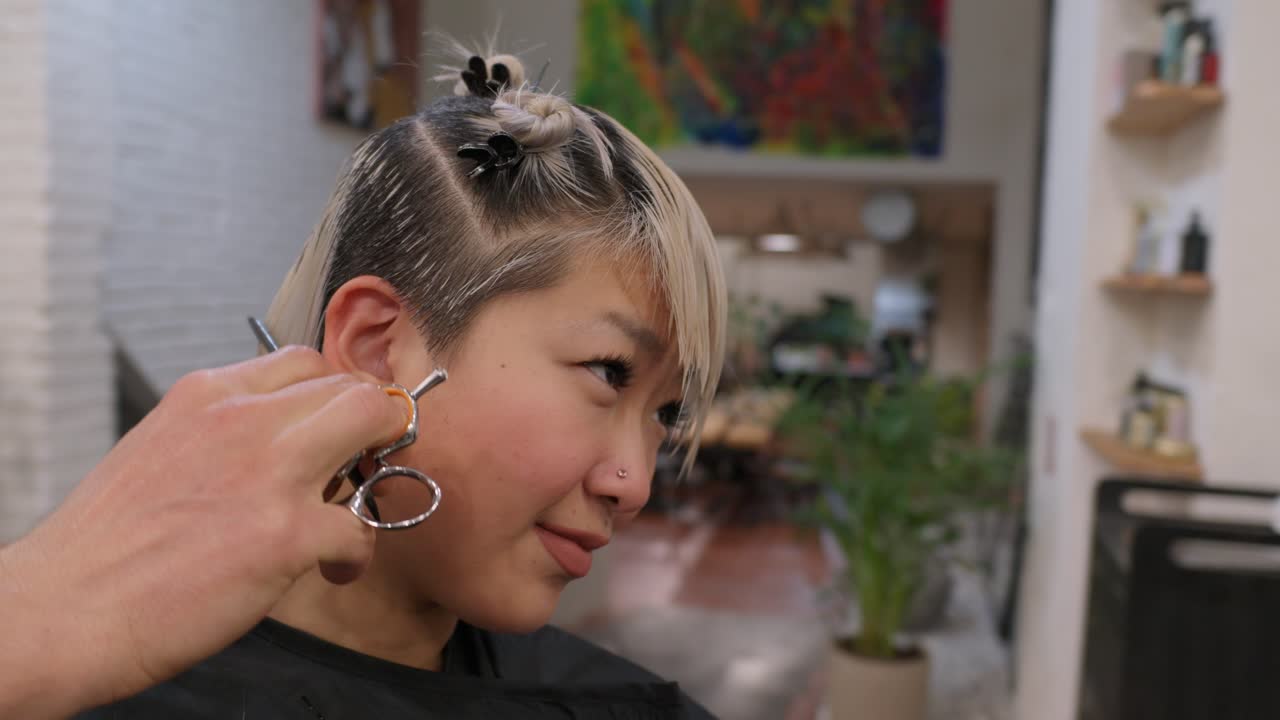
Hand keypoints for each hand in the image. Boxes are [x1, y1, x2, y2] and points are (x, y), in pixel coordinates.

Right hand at [0, 347, 408, 717]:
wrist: (63, 608)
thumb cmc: (108, 543)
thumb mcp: (161, 448)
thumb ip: (224, 433)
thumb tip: (285, 439)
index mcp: (207, 396)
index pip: (303, 361)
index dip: (331, 397)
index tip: (335, 431)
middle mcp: (242, 420)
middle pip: (351, 385)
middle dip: (370, 425)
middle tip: (356, 468)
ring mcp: (269, 473)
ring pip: (372, 422)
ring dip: (374, 471)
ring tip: (344, 516)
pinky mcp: (285, 534)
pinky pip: (360, 527)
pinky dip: (357, 553)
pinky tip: (331, 570)